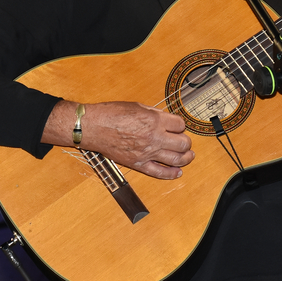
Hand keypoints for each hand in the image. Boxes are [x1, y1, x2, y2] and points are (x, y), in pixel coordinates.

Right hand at [42, 100, 193, 179]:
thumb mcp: (137, 106)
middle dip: (186, 142)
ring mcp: (147, 152)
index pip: (180, 125)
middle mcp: (154, 137)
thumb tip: (166, 118)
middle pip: (183, 143)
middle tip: (184, 141)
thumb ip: (154, 113)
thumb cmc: (111, 114)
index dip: (181, 125)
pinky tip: (177, 172)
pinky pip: (159, 173)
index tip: (178, 127)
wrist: (93, 127)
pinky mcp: (138, 164)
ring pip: (177, 159)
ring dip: (186, 158)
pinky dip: (171, 174)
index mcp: (155, 120)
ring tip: (188, 156)